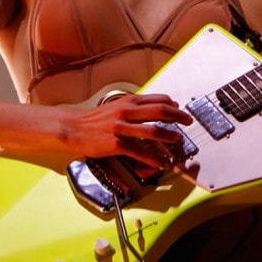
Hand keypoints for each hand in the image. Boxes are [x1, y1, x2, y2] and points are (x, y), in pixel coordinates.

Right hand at [66, 93, 192, 167]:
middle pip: (161, 111)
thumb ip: (133, 107)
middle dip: (179, 117)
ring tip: (179, 140)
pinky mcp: (116, 144)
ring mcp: (122, 128)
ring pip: (153, 131)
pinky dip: (154, 158)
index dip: (173, 105)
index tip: (181, 110)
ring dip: (170, 136)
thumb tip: (152, 107)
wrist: (72, 128)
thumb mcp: (115, 106)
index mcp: (128, 102)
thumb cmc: (94, 119)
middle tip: (188, 122)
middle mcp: (126, 112)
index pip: (158, 99)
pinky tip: (162, 162)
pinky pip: (140, 152)